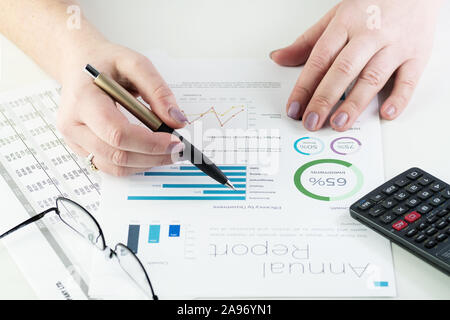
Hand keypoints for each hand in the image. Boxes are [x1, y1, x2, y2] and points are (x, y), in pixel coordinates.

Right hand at [57, 43, 187, 175]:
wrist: (79, 63)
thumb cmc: (104, 62)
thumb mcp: (135, 64)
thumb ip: (158, 91)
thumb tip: (177, 121)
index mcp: (83, 99)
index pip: (117, 132)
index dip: (149, 142)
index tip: (173, 140)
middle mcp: (73, 124)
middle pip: (116, 154)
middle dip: (153, 156)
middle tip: (177, 149)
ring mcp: (74, 139)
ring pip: (114, 166)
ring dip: (146, 164)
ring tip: (168, 152)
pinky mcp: (82, 148)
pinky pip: (110, 166)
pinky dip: (134, 164)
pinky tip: (150, 154)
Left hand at [271, 0, 441, 130]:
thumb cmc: (373, 6)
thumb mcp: (336, 17)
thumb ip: (307, 42)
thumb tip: (279, 57)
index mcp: (345, 24)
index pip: (319, 59)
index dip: (304, 87)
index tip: (294, 108)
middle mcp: (370, 35)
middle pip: (343, 70)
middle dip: (324, 99)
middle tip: (311, 121)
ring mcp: (395, 45)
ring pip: (372, 77)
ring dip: (354, 103)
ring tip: (339, 123)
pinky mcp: (417, 55)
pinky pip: (409, 79)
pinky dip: (399, 98)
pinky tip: (386, 114)